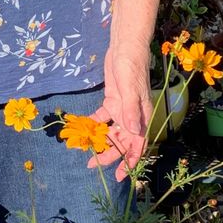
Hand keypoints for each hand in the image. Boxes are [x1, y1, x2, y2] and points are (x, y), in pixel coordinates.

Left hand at [91, 47, 152, 180]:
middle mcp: (132, 116)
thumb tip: (132, 132)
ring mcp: (122, 109)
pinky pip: (102, 117)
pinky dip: (93, 123)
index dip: (130, 162)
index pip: (138, 146)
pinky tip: (81, 128)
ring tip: (84, 150)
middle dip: (109, 154)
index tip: (119, 175)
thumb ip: (131, 110)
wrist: (125, 46)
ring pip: (111, 132)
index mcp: (141, 117)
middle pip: (122, 142)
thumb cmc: (131, 66)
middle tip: (92, 164)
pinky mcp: (112, 100)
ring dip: (100, 141)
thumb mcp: (130, 88)